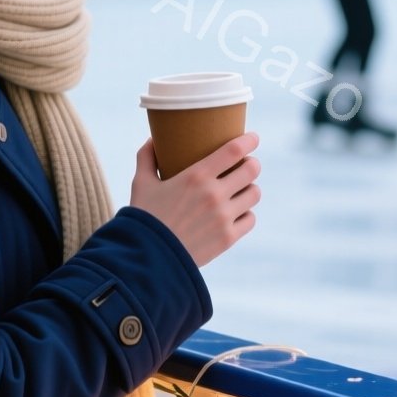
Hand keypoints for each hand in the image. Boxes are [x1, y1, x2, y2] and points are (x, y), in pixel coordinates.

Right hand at [130, 133, 260, 266]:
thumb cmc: (143, 218)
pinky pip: (250, 219)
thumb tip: (152, 140)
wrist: (147, 259)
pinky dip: (246, 214)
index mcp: (196, 176)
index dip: (249, 141)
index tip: (253, 138)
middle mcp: (214, 195)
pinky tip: (237, 212)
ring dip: (250, 188)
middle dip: (252, 164)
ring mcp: (223, 218)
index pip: (234, 150)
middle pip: (251, 170)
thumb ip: (147, 158)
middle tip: (246, 164)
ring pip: (254, 194)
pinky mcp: (228, 238)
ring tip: (242, 189)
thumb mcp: (141, 184)